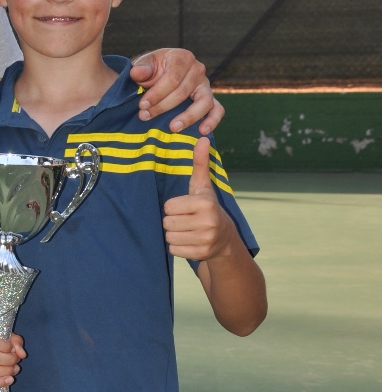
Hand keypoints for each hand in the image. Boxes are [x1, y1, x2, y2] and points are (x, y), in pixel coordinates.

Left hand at [130, 48, 222, 133]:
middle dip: (163, 106)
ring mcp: (206, 85)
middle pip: (183, 92)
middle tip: (145, 116)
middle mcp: (198, 69)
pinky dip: (212, 121)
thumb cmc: (151, 69)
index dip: (156, 93)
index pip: (172, 78)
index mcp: (182, 57)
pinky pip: (217, 110)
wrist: (158, 74)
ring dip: (188, 117)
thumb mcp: (144, 65)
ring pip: (204, 102)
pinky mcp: (210, 98)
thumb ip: (141, 70)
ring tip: (173, 128)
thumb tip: (136, 73)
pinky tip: (202, 131)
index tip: (142, 105)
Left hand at [163, 137, 235, 260]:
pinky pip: (174, 250)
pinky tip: (190, 241)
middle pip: (167, 222)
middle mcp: (207, 223)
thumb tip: (202, 138)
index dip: (174, 207)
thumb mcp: (202, 185)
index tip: (186, 207)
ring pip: (169, 237)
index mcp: (205, 204)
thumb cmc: (206, 206)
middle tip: (187, 220)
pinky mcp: (201, 254)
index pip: (169, 206)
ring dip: (175, 234)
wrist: (225, 238)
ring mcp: (206, 240)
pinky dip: (178, 247)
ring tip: (188, 230)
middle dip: (173, 221)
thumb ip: (200, 163)